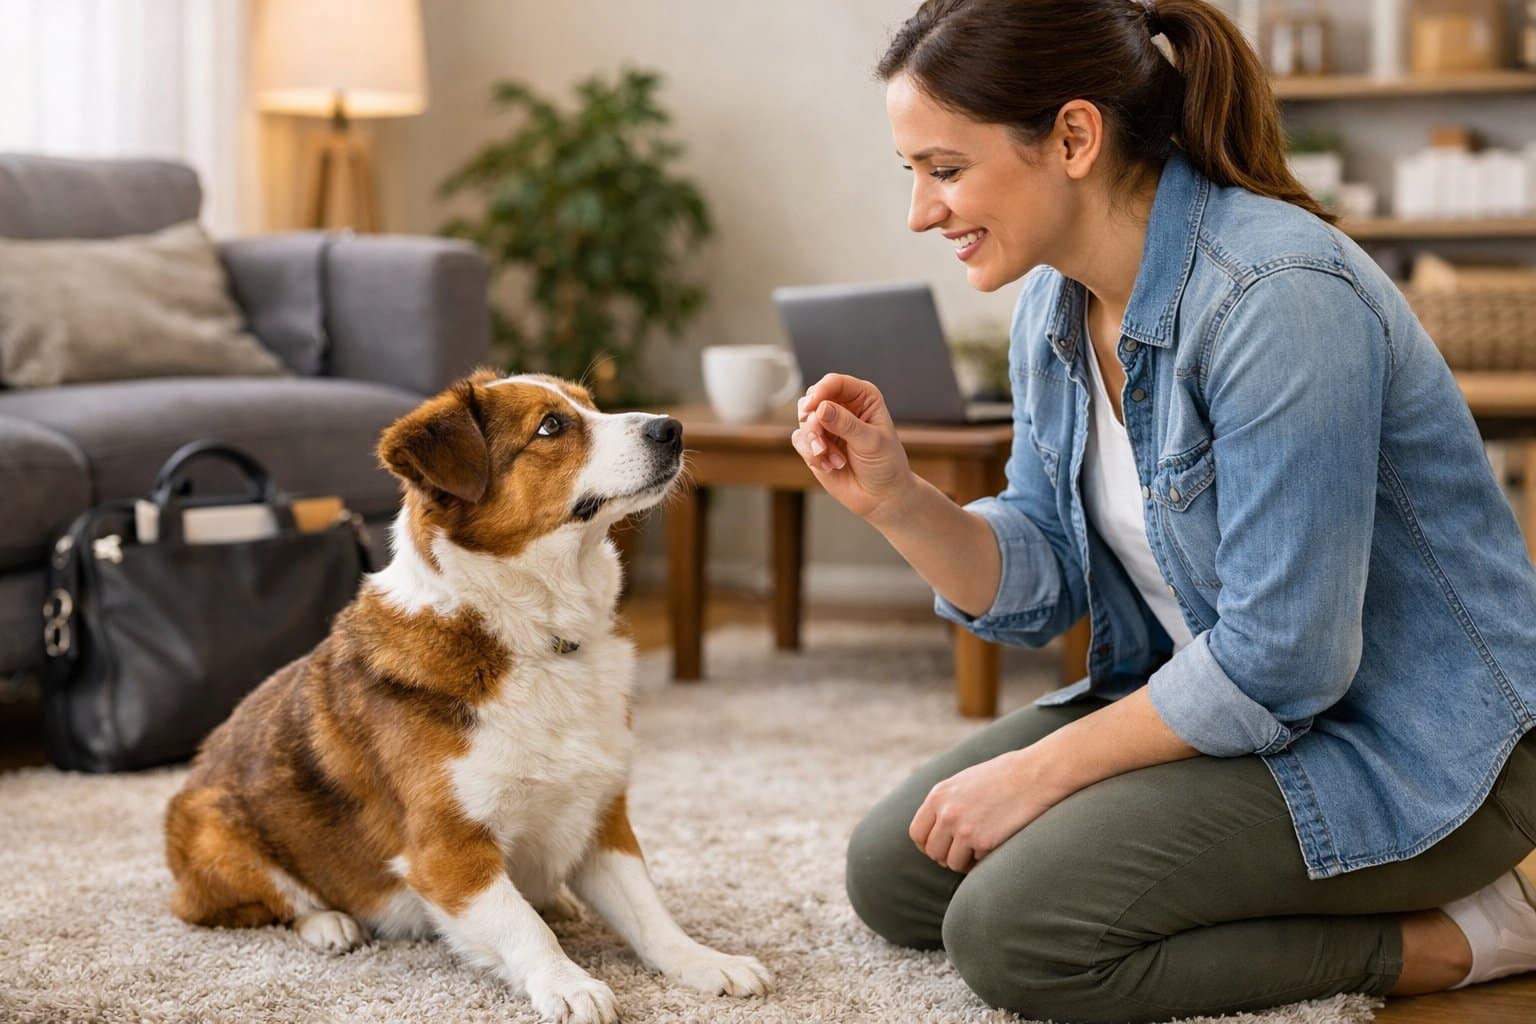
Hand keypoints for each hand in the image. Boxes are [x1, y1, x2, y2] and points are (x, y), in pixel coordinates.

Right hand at [789, 373, 915, 521]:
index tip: (812, 408)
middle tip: (821, 442)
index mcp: (862, 397)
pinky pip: (799, 440)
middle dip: (813, 421)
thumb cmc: (885, 464)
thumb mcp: (871, 442)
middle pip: (813, 398)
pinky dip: (811, 454)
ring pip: (803, 420)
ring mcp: (826, 425)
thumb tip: (821, 408)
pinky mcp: (814, 443)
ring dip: (814, 442)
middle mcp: (842, 406)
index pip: (834, 383)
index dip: (821, 392)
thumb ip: (846, 424)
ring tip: (832, 460)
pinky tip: (830, 466)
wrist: (881, 496)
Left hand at [909, 748, 1063, 873]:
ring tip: (979, 849)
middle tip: (962, 853)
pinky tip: (996, 843)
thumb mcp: (965, 781)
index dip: (927, 844)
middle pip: (932, 851)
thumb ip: (947, 802)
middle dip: (946, 856)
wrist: (1035, 774)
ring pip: (951, 862)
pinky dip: (984, 858)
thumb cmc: (1005, 775)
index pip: (917, 832)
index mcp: (939, 795)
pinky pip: (976, 863)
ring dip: (964, 861)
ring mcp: (963, 828)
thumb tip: (936, 826)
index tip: (941, 847)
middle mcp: (946, 813)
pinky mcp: (983, 842)